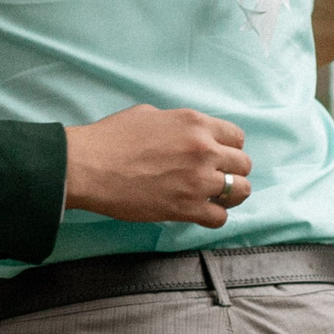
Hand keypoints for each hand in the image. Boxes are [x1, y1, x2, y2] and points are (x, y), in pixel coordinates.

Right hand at [63, 104, 253, 227]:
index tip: (220, 156)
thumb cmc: (112, 137)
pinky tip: (199, 212)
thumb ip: (178, 125)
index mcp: (195, 123)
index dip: (230, 148)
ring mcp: (198, 181)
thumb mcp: (150, 114)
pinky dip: (213, 217)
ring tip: (213, 197)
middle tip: (215, 178)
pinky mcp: (187, 208)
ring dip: (229, 196)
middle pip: (244, 165)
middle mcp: (204, 150)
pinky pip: (220, 218)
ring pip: (240, 192)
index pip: (237, 137)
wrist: (90, 166)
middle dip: (233, 171)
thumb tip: (186, 135)